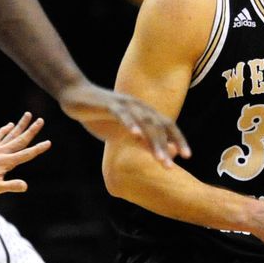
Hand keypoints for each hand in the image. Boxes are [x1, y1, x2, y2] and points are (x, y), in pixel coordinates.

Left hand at [0, 112, 51, 198]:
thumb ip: (11, 186)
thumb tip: (25, 186)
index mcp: (5, 162)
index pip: (25, 155)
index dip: (38, 149)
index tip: (48, 143)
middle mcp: (1, 153)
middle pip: (19, 140)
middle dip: (31, 130)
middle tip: (41, 120)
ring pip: (10, 135)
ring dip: (19, 125)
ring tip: (27, 115)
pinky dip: (4, 130)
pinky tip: (9, 125)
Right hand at [57, 81, 189, 167]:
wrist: (76, 96)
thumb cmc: (100, 116)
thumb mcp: (122, 132)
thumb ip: (140, 141)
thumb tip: (159, 153)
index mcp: (144, 112)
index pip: (167, 125)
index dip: (178, 139)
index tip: (187, 156)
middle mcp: (139, 106)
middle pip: (159, 125)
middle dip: (166, 146)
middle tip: (170, 166)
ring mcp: (125, 104)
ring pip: (144, 122)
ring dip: (153, 141)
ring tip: (160, 158)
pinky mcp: (109, 104)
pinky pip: (122, 114)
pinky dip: (130, 124)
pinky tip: (135, 135)